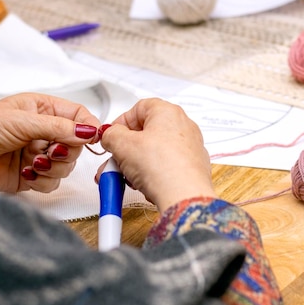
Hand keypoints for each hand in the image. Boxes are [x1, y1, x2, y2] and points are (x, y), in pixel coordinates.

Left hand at [0, 93, 100, 192]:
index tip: (94, 137)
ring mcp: (38, 154)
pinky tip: (26, 174)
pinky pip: (53, 182)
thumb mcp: (22, 121)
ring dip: (53, 167)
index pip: (78, 115)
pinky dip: (43, 181)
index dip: (89, 126)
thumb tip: (90, 131)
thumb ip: (59, 127)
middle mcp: (43, 131)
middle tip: (49, 151)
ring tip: (33, 163)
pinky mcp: (31, 176)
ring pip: (67, 165)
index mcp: (42, 109)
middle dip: (66, 150)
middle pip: (76, 144)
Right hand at [98, 98, 215, 211]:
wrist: (184, 196)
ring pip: (156, 150)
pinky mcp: (193, 167)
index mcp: (168, 111)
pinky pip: (167, 164)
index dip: (121, 122)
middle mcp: (183, 125)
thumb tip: (110, 134)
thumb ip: (111, 135)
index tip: (111, 136)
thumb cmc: (162, 167)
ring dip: (137, 163)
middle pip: (147, 131)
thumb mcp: (122, 145)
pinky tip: (144, 184)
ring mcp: (191, 146)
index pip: (139, 108)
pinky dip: (153, 172)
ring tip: (127, 177)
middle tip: (115, 160)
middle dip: (126, 148)